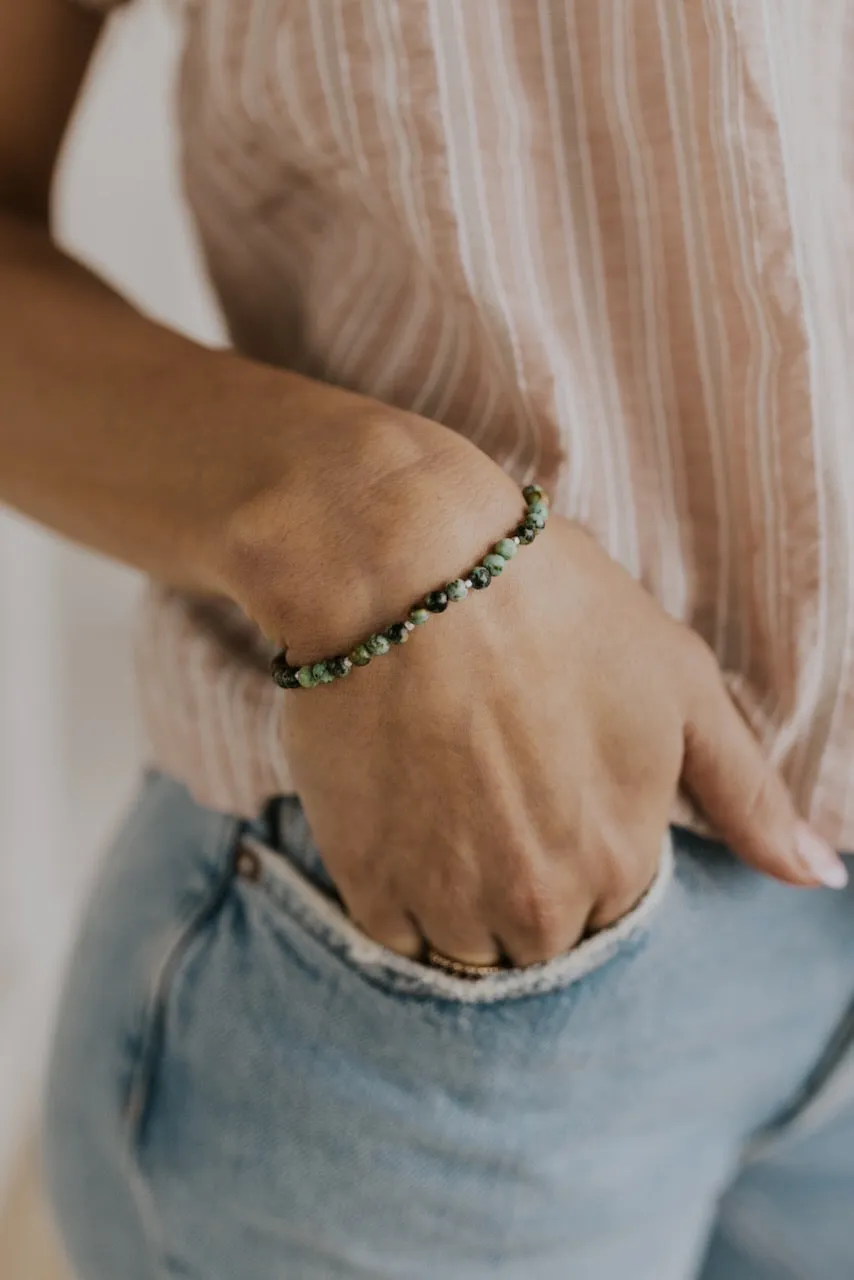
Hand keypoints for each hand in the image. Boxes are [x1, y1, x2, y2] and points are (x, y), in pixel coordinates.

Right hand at [219, 413, 845, 966]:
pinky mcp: (366, 879)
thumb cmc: (553, 607)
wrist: (408, 567)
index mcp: (621, 862)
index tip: (553, 783)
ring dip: (459, 897)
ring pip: (465, 946)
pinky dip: (400, 892)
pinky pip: (394, 934)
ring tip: (446, 802)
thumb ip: (750, 795)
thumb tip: (822, 878)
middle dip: (525, 884)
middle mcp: (539, 904)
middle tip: (496, 789)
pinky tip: (401, 814)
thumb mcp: (680, 683)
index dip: (584, 846)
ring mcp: (446, 898)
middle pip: (538, 939)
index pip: (613, 911)